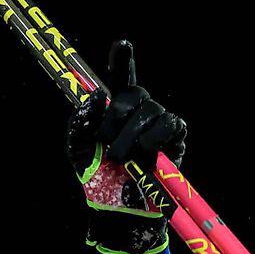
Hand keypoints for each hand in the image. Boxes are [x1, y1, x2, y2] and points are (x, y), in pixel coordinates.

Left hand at [66, 40, 186, 253]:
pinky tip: (146, 152)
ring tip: (121, 158)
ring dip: (130, 134)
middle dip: (115, 116)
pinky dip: (154, 137)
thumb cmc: (96, 178)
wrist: (115, 208)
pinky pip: (170, 124)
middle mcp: (139, 112)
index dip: (124, 60)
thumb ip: (81, 121)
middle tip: (105, 142)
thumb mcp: (78, 149)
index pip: (121, 78)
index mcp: (114, 110)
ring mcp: (159, 124)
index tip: (122, 45)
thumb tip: (96, 95)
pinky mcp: (176, 140)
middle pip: (134, 91)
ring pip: (151, 109)